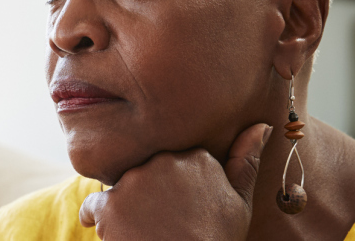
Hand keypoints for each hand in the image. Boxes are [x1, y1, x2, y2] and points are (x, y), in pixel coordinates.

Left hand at [79, 123, 271, 239]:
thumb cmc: (216, 240)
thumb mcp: (239, 203)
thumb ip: (245, 161)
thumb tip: (261, 126)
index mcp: (197, 156)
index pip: (174, 162)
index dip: (173, 187)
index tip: (179, 206)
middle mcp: (164, 160)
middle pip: (146, 171)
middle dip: (148, 193)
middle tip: (161, 221)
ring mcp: (135, 181)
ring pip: (121, 188)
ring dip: (126, 207)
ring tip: (143, 231)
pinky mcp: (111, 204)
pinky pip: (93, 206)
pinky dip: (97, 218)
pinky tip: (111, 232)